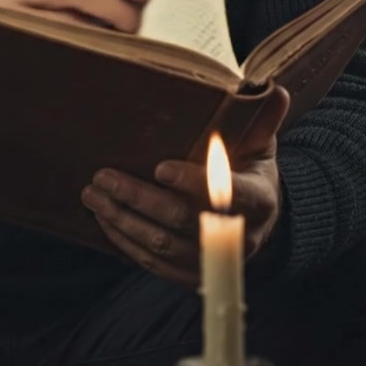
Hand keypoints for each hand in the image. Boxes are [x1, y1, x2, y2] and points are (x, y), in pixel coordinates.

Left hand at [81, 84, 289, 284]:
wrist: (256, 216)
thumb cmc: (251, 168)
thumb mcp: (261, 143)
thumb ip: (262, 119)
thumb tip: (273, 90)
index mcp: (258, 199)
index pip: (226, 193)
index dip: (193, 182)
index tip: (160, 168)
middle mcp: (238, 236)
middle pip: (183, 220)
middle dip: (139, 198)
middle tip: (104, 176)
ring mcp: (213, 260)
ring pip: (163, 246)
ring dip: (123, 221)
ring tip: (93, 194)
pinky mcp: (192, 275)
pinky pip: (154, 265)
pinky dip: (125, 243)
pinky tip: (104, 219)